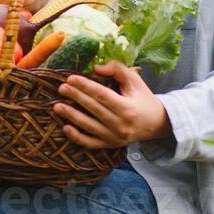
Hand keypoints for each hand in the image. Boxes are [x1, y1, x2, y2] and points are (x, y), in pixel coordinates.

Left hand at [52, 61, 169, 148]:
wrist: (156, 123)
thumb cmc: (142, 98)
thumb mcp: (134, 80)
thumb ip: (117, 69)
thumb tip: (96, 68)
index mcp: (128, 108)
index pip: (102, 95)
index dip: (85, 86)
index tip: (71, 78)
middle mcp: (121, 124)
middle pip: (93, 109)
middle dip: (76, 97)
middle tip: (61, 88)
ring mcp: (114, 137)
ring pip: (89, 126)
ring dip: (71, 116)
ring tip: (57, 106)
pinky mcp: (109, 145)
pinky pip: (90, 143)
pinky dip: (77, 137)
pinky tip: (65, 127)